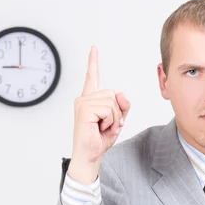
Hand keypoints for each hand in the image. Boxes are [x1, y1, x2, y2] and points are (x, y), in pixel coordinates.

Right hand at [68, 46, 130, 183]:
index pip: (92, 77)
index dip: (93, 62)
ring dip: (114, 118)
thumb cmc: (100, 140)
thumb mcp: (117, 120)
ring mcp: (82, 103)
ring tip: (104, 128)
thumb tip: (121, 94)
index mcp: (90, 100)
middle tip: (107, 126)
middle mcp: (84, 98)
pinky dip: (110, 121)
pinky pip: (109, 110)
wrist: (90, 156)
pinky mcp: (84, 109)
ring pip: (112, 102)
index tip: (94, 48)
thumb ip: (122, 106)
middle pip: (113, 94)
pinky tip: (100, 129)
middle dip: (117, 112)